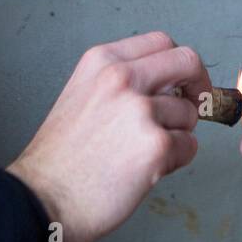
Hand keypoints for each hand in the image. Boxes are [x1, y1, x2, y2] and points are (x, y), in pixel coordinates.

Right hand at [6, 31, 210, 241]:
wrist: (43, 200)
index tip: (181, 83)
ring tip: (142, 153)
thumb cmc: (61, 157)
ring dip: (177, 134)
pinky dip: (176, 161)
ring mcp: (140, 110)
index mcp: (102, 60)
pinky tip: (145, 170)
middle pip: (187, 61)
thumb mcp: (82, 93)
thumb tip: (170, 85)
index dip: (178, 65)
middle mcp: (122, 77)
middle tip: (193, 107)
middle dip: (197, 85)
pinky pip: (189, 147)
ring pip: (189, 113)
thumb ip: (122, 81)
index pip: (161, 42)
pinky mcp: (155, 145)